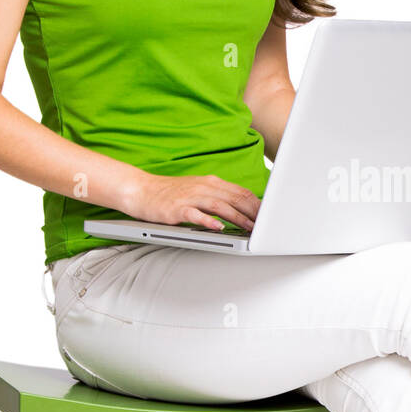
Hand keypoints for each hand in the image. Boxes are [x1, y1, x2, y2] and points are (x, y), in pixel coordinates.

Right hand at [126, 172, 259, 231]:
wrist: (140, 190)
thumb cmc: (170, 194)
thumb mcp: (198, 190)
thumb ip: (218, 198)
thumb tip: (242, 208)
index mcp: (211, 183)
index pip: (241, 192)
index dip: (257, 204)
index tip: (270, 216)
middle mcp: (203, 187)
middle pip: (235, 198)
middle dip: (253, 212)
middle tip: (266, 225)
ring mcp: (190, 197)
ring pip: (220, 206)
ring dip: (238, 218)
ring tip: (250, 228)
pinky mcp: (177, 208)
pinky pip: (196, 214)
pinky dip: (208, 221)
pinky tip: (218, 227)